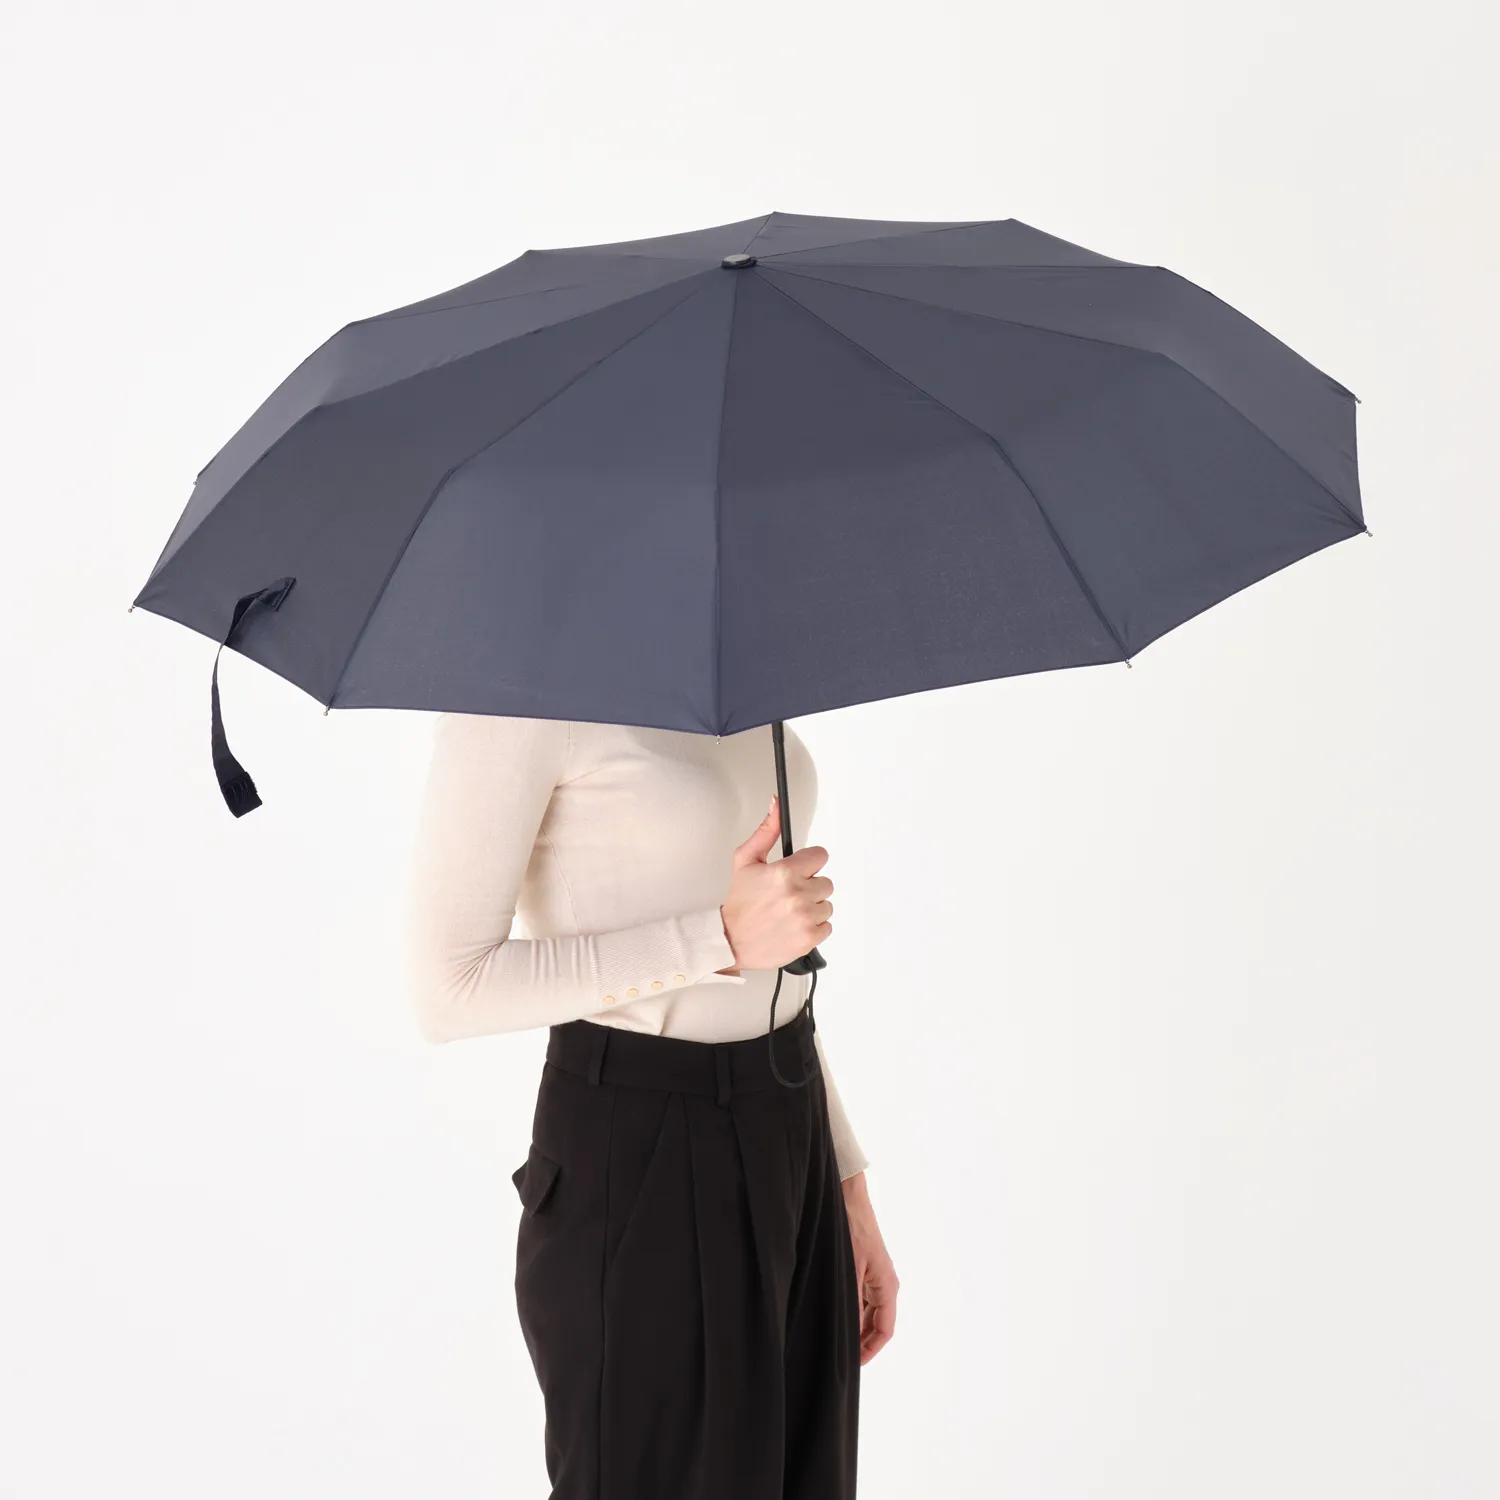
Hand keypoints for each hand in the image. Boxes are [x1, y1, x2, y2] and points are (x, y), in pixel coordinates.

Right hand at [718, 794, 832, 972]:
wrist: (731, 941)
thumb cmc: (739, 902)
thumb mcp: (745, 860)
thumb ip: (766, 831)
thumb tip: (776, 804)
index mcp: (784, 872)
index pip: (820, 856)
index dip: (808, 863)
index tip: (798, 871)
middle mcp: (797, 895)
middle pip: (825, 882)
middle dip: (809, 886)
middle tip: (787, 894)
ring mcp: (805, 918)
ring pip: (826, 905)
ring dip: (812, 907)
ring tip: (789, 911)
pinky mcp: (809, 938)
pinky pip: (827, 926)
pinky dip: (813, 926)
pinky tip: (794, 925)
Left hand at [842, 1172, 897, 1363]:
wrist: (846, 1196)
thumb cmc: (848, 1231)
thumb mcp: (848, 1273)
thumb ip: (849, 1305)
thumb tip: (846, 1336)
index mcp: (887, 1286)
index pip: (885, 1330)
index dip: (869, 1351)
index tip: (851, 1365)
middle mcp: (884, 1283)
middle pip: (876, 1324)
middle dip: (860, 1341)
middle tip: (838, 1355)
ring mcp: (874, 1274)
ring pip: (867, 1312)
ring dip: (854, 1326)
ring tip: (832, 1338)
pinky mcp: (863, 1266)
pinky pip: (860, 1297)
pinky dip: (849, 1310)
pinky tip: (831, 1314)